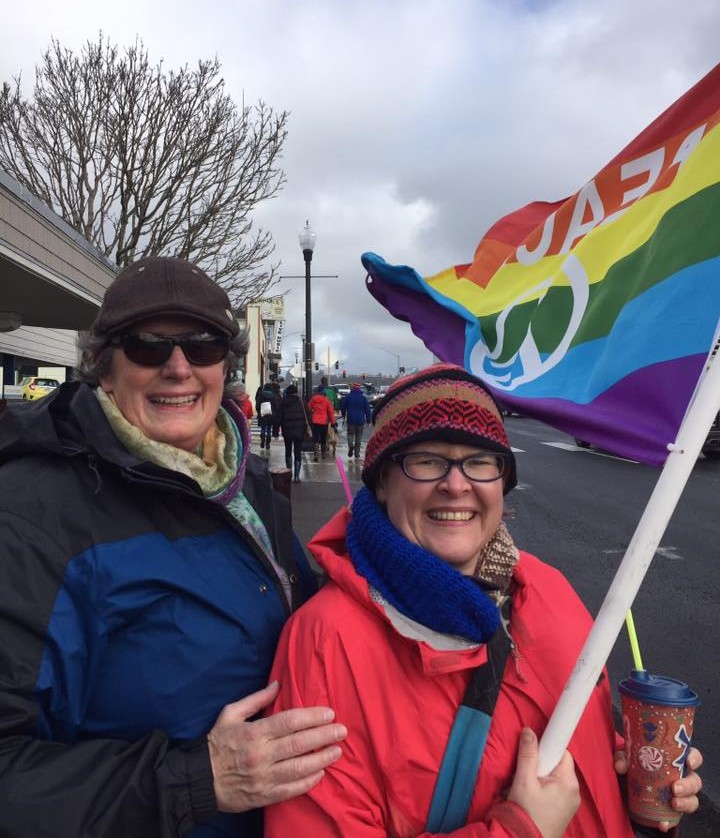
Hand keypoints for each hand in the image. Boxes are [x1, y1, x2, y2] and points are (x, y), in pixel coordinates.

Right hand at [207, 681, 346, 811]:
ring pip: (299, 768)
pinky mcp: (263, 795)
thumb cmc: (217, 743)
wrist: (198, 780)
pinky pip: (290, 790)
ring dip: (321, 759)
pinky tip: (321, 774)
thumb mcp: (230, 714)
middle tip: (341, 731)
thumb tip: (278, 684)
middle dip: (324, 736)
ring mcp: (263, 777)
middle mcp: (261, 755)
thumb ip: (256, 699)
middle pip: (299, 744)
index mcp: (254, 732)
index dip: (312, 717)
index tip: (329, 714)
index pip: (290, 722)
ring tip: (337, 751)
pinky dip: (308, 783)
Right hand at [507, 728, 579, 837]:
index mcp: (568, 782)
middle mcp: (575, 791)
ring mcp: (571, 802)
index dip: (549, 747)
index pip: (563, 752)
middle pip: (559, 764)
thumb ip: (528, 754)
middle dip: (543, 764)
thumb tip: (529, 731)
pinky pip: (557, 790)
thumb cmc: (527, 813)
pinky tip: (533, 797)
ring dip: (542, 777)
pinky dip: (545, 788)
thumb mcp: (523, 780)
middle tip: (528, 774)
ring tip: (528, 788)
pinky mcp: (565, 810)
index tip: (537, 748)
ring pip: (556, 777)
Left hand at [614, 745, 702, 831]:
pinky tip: (662, 823)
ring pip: (692, 800)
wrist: (624, 787)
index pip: (691, 757)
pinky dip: (670, 822)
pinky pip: (676, 818)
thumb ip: (622, 758)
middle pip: (695, 781)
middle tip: (675, 788)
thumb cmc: (630, 765)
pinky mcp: (670, 811)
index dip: (694, 758)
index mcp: (673, 760)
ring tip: (674, 803)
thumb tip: (621, 766)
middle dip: (689, 785)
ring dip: (685, 803)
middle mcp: (679, 778)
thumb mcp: (625, 758)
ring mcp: (677, 796)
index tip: (688, 761)